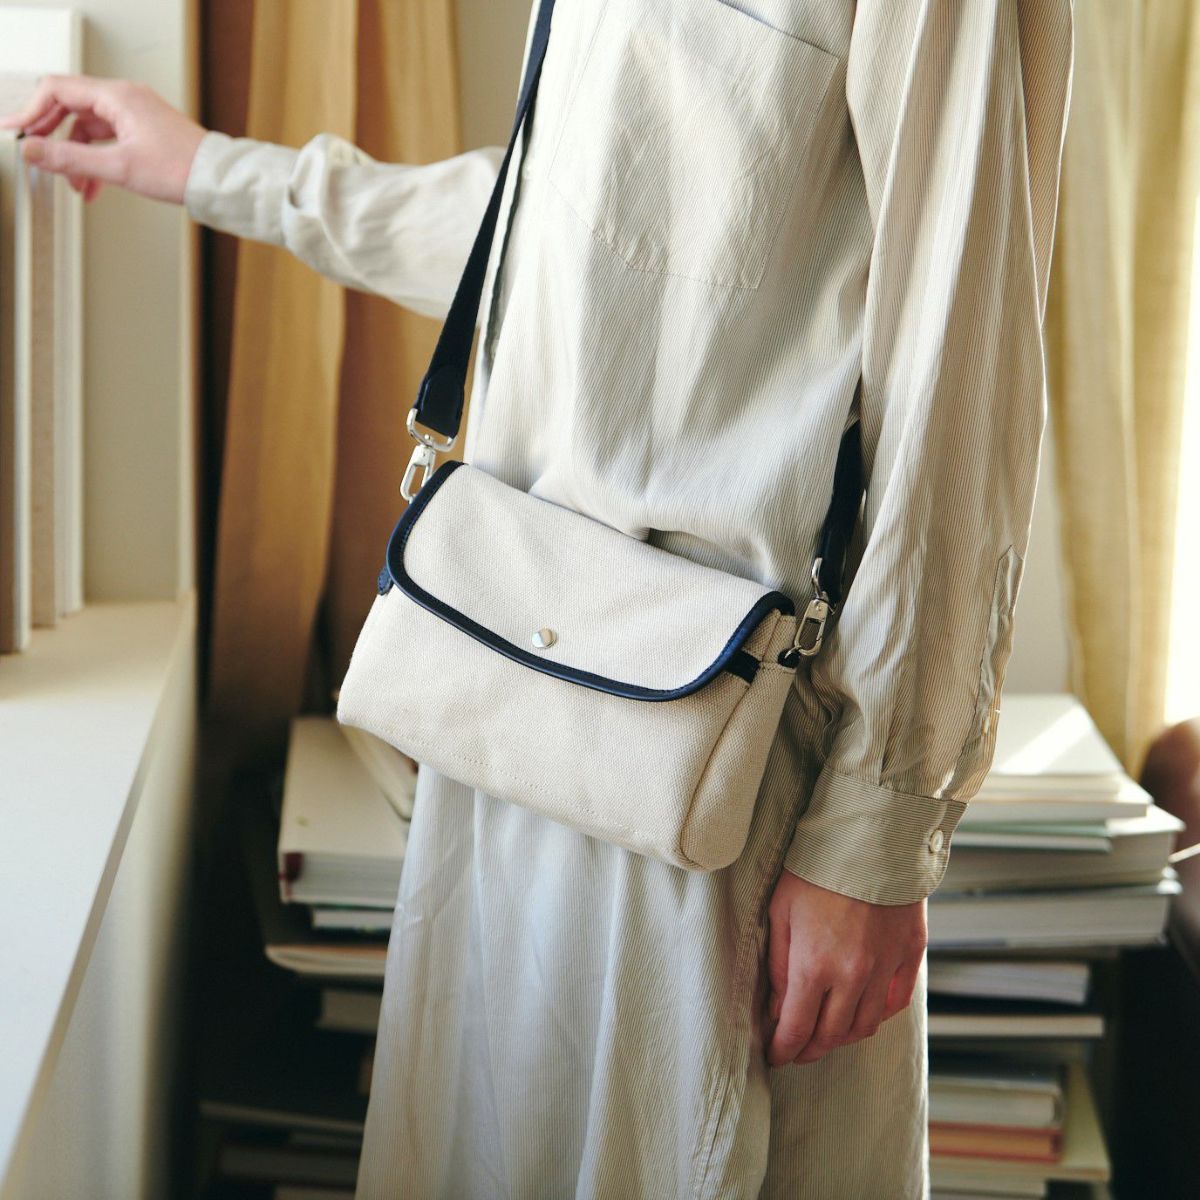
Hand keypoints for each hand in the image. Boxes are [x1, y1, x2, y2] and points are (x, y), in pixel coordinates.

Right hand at [0, 74, 206, 204]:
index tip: (17, 132)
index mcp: (117, 96)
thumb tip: (33, 151)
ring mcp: (137, 113)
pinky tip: (95, 185)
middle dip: (54, 137)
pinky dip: (98, 159)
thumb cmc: (182, 169)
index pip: (58, 90)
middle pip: (71, 107)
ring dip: (78, 156)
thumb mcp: (118, 167)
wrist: (218, 181)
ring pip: (90, 128)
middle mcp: (126, 98)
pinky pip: (109, 139)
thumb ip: (70, 159)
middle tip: (40, 158)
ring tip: (77, 186)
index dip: (32, 111)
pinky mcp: (145, 130)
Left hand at [764, 868, 925, 1066]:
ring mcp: (885, 968)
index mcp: (814, 967)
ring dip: (843, 1038)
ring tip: (827, 1035)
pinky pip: (896, 1002)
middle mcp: (852, 977)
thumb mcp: (780, 912)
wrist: (869, 838)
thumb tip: (778, 1008)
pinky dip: (878, 1016)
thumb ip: (780, 966)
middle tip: (797, 1051)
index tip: (776, 1056)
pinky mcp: (909, 955)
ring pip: (866, 1026)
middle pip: (832, 1036)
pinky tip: (863, 1012)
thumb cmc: (816, 870)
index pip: (796, 1030)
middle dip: (810, 1050)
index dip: (784, 1050)